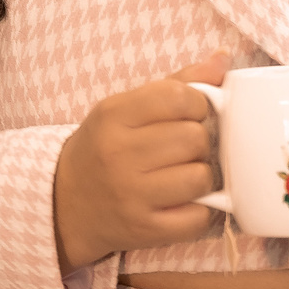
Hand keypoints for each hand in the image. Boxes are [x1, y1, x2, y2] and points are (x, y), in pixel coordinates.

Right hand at [54, 52, 229, 272]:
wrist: (65, 203)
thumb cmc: (104, 148)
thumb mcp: (125, 108)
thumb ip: (176, 83)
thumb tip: (223, 59)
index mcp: (113, 115)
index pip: (179, 97)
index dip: (198, 104)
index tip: (191, 114)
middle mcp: (119, 154)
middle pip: (195, 138)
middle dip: (199, 142)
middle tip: (184, 149)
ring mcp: (131, 195)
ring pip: (201, 177)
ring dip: (201, 176)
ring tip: (183, 175)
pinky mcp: (144, 230)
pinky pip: (198, 218)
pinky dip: (200, 211)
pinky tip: (183, 203)